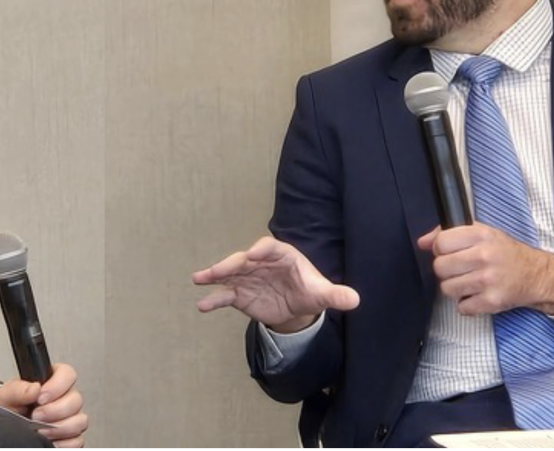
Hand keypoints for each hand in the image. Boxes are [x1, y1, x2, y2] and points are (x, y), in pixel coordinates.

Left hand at [0, 363, 87, 446]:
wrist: (6, 427)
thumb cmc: (9, 408)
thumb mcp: (7, 395)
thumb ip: (18, 389)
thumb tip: (34, 388)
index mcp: (51, 381)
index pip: (68, 374)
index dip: (57, 386)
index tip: (40, 398)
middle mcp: (64, 398)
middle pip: (77, 400)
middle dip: (55, 411)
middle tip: (36, 416)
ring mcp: (69, 417)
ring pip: (80, 421)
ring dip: (59, 428)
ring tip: (41, 431)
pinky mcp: (71, 436)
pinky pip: (78, 440)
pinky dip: (63, 443)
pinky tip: (49, 440)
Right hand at [192, 236, 359, 332]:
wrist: (298, 305)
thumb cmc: (309, 290)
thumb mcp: (323, 293)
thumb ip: (336, 294)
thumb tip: (355, 300)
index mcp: (282, 255)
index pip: (270, 248)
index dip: (260, 250)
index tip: (251, 255)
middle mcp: (261, 263)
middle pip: (243, 260)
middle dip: (230, 264)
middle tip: (218, 269)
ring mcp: (248, 278)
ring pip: (229, 274)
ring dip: (214, 275)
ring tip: (198, 279)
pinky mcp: (240, 294)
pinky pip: (225, 295)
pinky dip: (214, 299)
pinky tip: (202, 305)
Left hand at [418, 223, 553, 315]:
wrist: (536, 274)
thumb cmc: (505, 253)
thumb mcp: (481, 233)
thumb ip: (449, 233)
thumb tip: (422, 242)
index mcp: (480, 235)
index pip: (440, 242)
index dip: (440, 249)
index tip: (449, 252)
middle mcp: (484, 256)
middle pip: (439, 267)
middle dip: (446, 270)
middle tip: (459, 269)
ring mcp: (488, 280)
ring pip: (447, 288)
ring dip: (455, 288)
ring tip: (469, 282)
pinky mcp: (492, 301)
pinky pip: (462, 307)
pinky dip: (467, 304)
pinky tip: (477, 295)